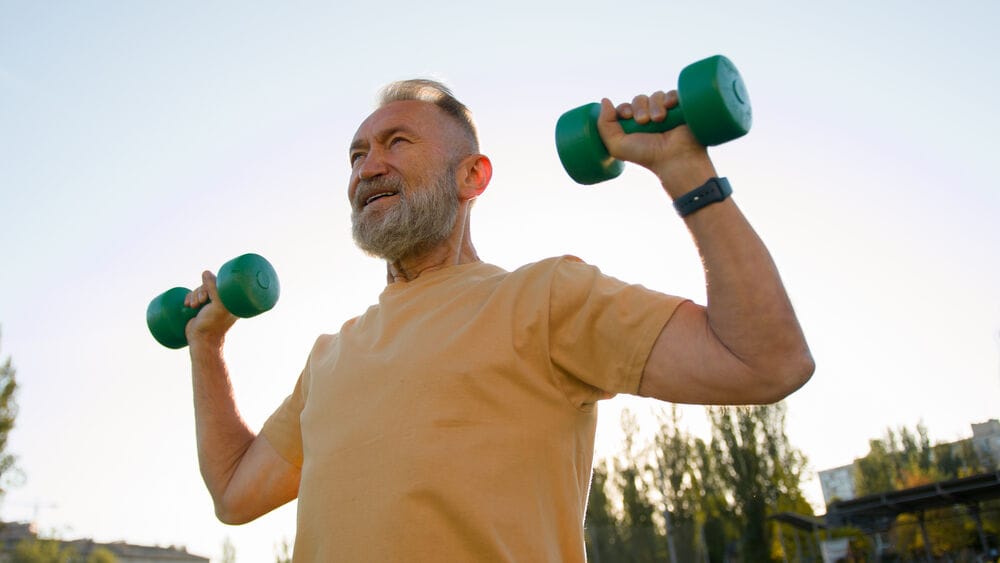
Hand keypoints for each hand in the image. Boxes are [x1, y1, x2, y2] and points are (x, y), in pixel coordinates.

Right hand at [184, 270, 237, 347]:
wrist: (202, 341)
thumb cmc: (213, 324)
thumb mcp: (218, 305)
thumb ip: (214, 288)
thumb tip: (205, 272)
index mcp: (232, 300)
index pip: (220, 283)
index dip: (210, 285)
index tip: (206, 297)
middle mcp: (223, 301)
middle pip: (208, 285)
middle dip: (200, 291)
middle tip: (200, 303)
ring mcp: (211, 305)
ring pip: (199, 290)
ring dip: (193, 295)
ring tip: (193, 307)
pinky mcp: (200, 309)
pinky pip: (193, 296)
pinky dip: (188, 298)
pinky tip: (187, 305)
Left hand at [596, 91, 716, 197]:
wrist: (673, 159)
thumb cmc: (646, 155)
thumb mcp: (617, 145)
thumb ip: (605, 125)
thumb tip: (605, 100)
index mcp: (634, 126)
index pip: (626, 107)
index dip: (625, 108)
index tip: (627, 116)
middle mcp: (649, 117)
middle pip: (639, 99)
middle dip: (639, 107)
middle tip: (643, 121)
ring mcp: (666, 112)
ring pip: (656, 95)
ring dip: (654, 105)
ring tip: (658, 119)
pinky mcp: (681, 108)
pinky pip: (673, 93)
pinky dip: (670, 97)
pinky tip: (670, 106)